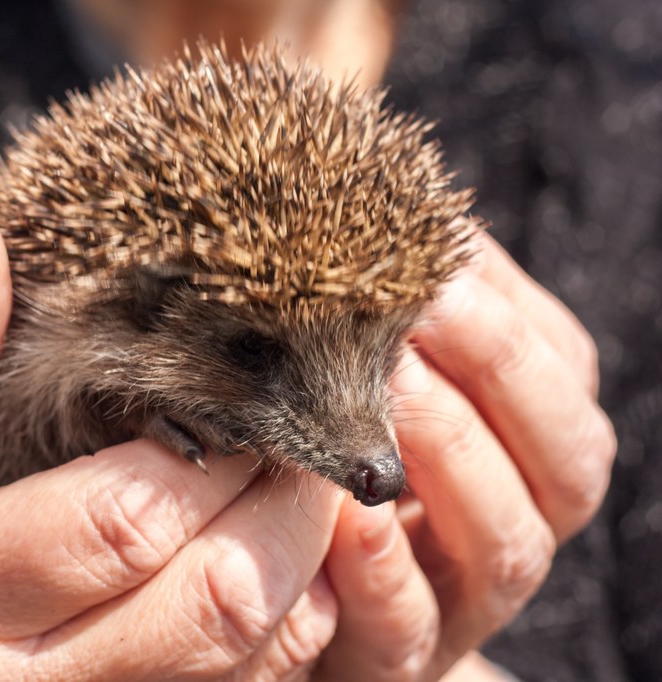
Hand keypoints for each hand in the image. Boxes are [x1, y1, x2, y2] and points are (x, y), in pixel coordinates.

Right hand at [0, 205, 350, 680]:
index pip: (118, 521)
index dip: (206, 450)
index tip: (237, 392)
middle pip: (211, 600)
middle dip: (280, 502)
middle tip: (290, 429)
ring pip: (250, 654)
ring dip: (302, 557)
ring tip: (295, 480)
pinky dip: (294, 616)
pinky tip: (274, 549)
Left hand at [312, 229, 616, 679]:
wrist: (275, 584)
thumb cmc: (324, 448)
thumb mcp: (370, 376)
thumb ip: (392, 318)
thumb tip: (386, 208)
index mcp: (523, 445)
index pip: (561, 372)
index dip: (505, 312)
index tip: (434, 253)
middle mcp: (513, 522)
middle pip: (570, 460)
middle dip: (495, 370)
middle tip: (415, 308)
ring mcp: (461, 600)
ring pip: (509, 545)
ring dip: (449, 456)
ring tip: (384, 389)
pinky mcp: (394, 656)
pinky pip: (410, 627)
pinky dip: (382, 568)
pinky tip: (345, 509)